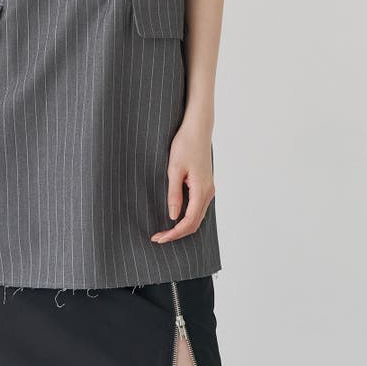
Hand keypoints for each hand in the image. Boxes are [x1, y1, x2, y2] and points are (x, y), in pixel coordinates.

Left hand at [150, 121, 214, 243]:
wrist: (197, 128)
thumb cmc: (185, 144)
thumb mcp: (175, 168)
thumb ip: (174, 193)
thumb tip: (173, 216)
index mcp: (201, 190)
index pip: (189, 222)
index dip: (174, 233)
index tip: (159, 238)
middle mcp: (208, 192)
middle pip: (194, 223)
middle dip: (177, 233)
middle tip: (158, 237)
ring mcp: (208, 188)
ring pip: (197, 216)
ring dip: (182, 226)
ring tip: (165, 230)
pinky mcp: (205, 184)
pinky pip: (197, 207)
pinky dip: (187, 216)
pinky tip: (175, 215)